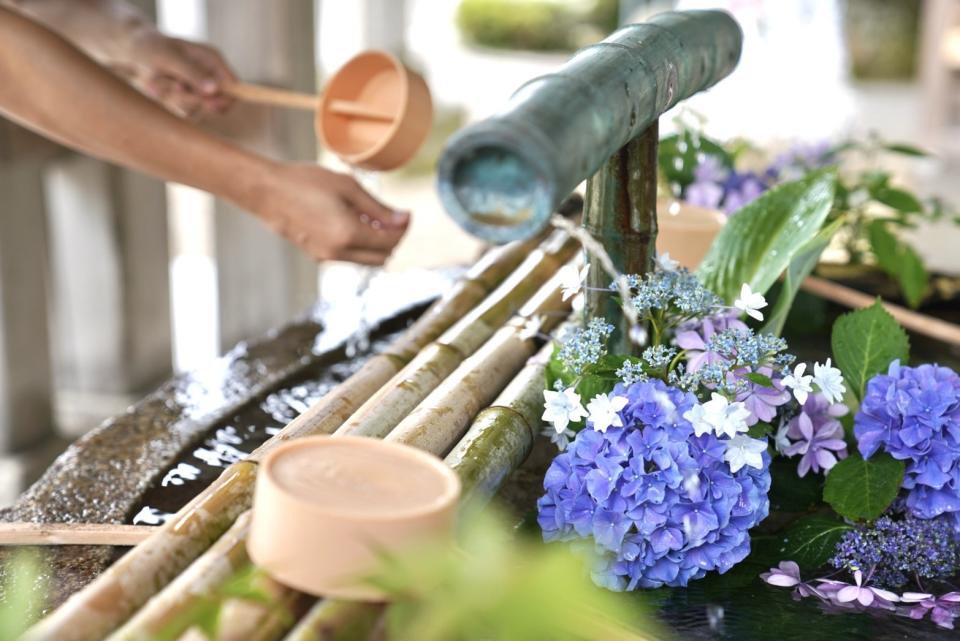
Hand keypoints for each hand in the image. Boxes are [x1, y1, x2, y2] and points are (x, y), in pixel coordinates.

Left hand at [110, 27, 235, 118]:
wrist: (131, 53)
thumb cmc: (152, 48)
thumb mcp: (171, 57)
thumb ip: (193, 73)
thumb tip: (215, 90)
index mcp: (212, 61)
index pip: (233, 87)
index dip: (225, 98)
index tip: (209, 103)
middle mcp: (209, 77)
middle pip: (216, 104)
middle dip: (192, 99)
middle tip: (175, 86)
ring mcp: (197, 90)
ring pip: (197, 110)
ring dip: (175, 99)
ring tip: (158, 80)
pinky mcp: (186, 101)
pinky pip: (183, 113)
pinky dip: (167, 103)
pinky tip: (156, 87)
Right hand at [249, 164, 409, 265]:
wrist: (266, 191)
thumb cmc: (305, 182)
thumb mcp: (347, 187)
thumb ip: (379, 208)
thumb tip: (404, 220)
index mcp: (349, 235)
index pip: (390, 242)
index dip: (403, 228)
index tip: (407, 213)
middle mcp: (339, 253)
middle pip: (382, 257)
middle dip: (393, 239)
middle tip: (393, 216)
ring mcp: (326, 257)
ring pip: (366, 259)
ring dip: (376, 243)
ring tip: (369, 215)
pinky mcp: (316, 256)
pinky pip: (348, 256)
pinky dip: (359, 244)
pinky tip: (351, 220)